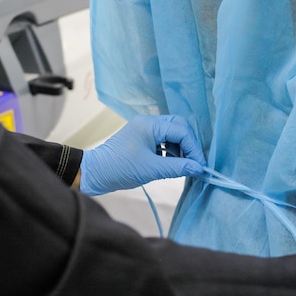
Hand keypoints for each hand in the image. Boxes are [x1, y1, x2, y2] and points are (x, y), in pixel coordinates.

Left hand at [80, 115, 206, 194]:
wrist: (94, 173)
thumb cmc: (121, 169)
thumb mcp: (152, 169)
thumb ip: (178, 167)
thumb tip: (199, 169)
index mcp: (150, 124)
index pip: (182, 131)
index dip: (194, 148)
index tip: (200, 166)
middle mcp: (149, 122)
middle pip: (179, 127)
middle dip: (189, 145)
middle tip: (194, 163)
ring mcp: (145, 129)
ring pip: (172, 133)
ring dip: (180, 148)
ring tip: (182, 165)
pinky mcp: (142, 138)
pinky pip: (163, 140)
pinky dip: (171, 150)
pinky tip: (170, 163)